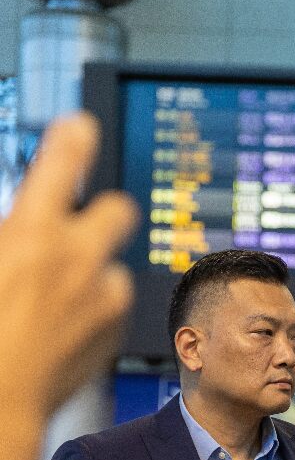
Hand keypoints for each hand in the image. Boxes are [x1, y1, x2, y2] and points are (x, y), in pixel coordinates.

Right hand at [0, 112, 136, 418]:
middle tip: (78, 226)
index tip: (81, 127)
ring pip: (111, 267)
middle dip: (102, 212)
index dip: (73, 141)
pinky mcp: (116, 331)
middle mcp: (79, 257)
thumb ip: (11, 235)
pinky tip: (57, 332)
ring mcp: (104, 296)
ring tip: (50, 304)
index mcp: (32, 233)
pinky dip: (92, 312)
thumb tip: (21, 226)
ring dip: (91, 276)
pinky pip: (111, 307)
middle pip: (118, 209)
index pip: (62, 163)